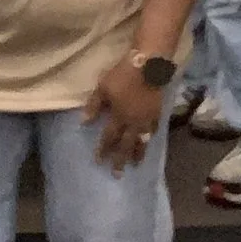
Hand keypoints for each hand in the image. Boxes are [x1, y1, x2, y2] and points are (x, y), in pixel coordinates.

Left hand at [82, 57, 164, 173]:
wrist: (148, 66)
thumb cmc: (122, 76)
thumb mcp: (103, 88)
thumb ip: (94, 106)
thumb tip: (84, 122)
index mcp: (119, 117)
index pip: (109, 138)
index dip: (103, 150)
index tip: (99, 162)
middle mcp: (134, 123)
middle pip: (126, 145)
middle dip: (120, 160)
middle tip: (117, 175)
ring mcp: (147, 119)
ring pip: (142, 141)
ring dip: (138, 154)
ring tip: (136, 164)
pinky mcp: (157, 113)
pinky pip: (152, 131)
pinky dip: (149, 139)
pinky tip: (148, 141)